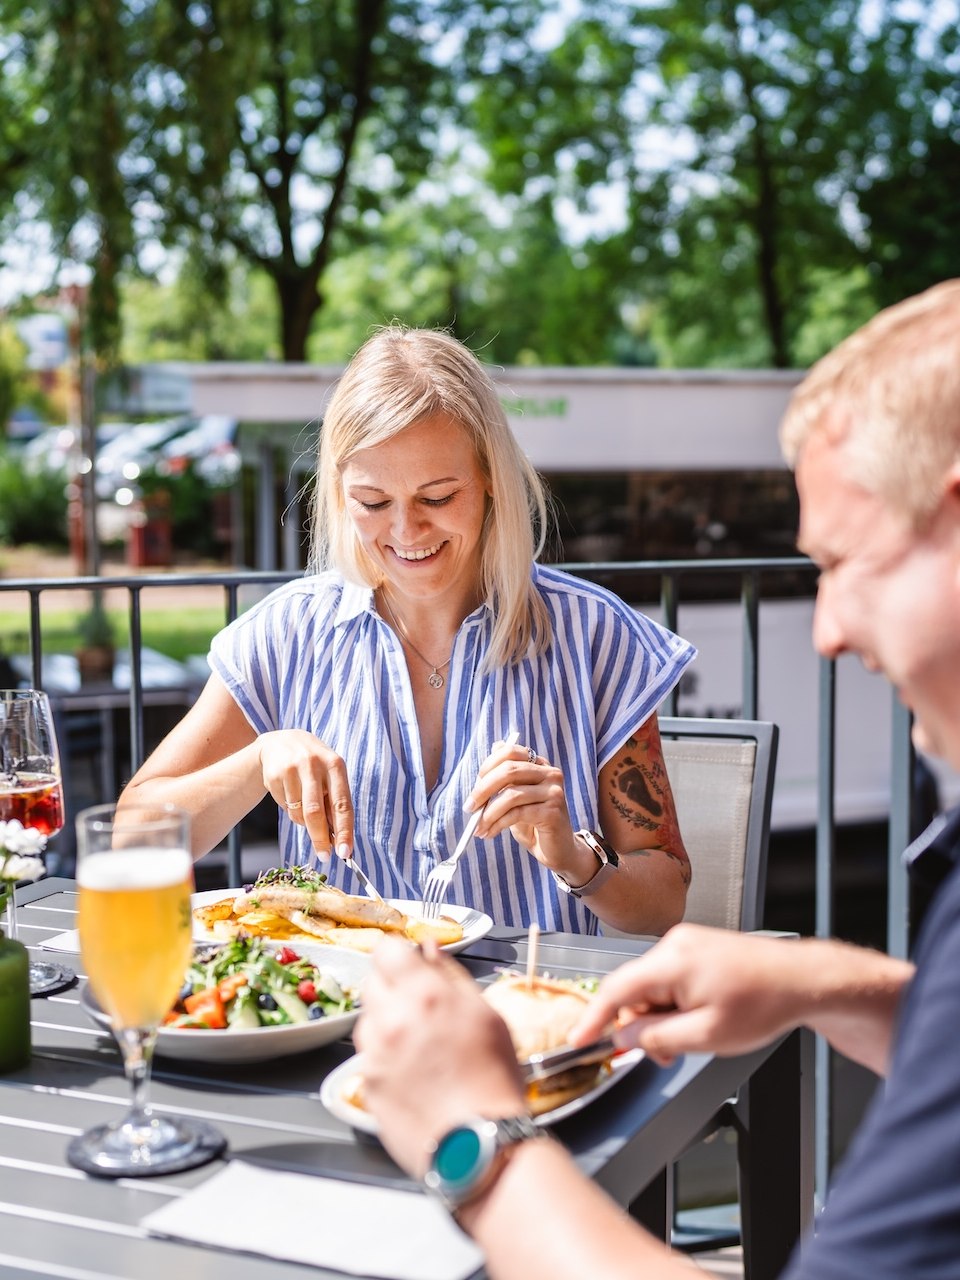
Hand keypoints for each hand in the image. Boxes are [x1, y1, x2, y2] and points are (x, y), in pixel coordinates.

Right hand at [257, 730, 353, 859]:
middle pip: (315, 812)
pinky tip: (290, 794)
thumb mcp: (329, 775)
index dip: (344, 830)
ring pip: (298, 812)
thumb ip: (334, 802)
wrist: (280, 743)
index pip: (342, 804)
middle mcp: (314, 764)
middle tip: (324, 856)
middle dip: (320, 838)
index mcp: (335, 764)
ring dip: (302, 821)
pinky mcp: (274, 774)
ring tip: (303, 808)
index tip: (344, 852)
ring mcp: (292, 768)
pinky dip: (290, 809)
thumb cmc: (313, 766)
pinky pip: (284, 806)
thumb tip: (337, 839)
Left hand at [353, 938, 525, 1177]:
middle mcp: (390, 1019)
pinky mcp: (366, 1086)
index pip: (386, 950)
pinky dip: (384, 1058)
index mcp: (424, 994)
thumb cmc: (493, 1081)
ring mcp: (374, 1054)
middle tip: (421, 1009)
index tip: (409, 964)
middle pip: (371, 982)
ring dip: (385, 1023)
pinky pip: (368, 1057)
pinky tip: (413, 1074)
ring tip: (419, 1046)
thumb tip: (428, 949)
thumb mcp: (487, 1016)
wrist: (479, 1145)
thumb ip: (451, 975)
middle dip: (391, 988)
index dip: (398, 955)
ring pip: (366, 1021)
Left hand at [469, 739, 590, 883]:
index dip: (489, 765)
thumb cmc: (532, 822)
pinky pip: (517, 814)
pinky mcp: (553, 812)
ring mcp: (554, 792)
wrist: (556, 849)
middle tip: (469, 807)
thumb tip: (492, 751)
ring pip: (511, 795)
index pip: (511, 752)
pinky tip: (490, 833)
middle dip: (483, 790)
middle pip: (509, 771)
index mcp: (540, 765)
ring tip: (478, 827)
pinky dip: (497, 824)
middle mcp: (551, 774)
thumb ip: (506, 777)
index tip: (475, 783)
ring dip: (488, 813)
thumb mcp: (515, 796)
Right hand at [569, 924, 804, 1065]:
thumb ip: (658, 1037)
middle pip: (634, 989)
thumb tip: (624, 1037)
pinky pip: (669, 977)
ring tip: (694, 1036)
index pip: (616, 989)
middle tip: (663, 1055)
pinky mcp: (697, 946)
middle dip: (642, 1025)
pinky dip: (674, 1002)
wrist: (802, 980)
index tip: (579, 1040)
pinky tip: (699, 1017)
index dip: (593, 1017)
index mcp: (672, 961)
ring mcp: (686, 942)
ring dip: (662, 1016)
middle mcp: (674, 944)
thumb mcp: (706, 1036)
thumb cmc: (764, 1003)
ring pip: (653, 986)